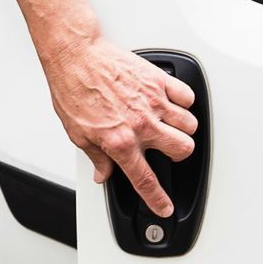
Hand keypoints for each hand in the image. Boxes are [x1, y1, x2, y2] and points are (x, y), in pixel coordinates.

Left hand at [42, 37, 197, 215]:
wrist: (76, 55)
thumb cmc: (73, 89)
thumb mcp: (77, 133)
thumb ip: (96, 157)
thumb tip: (103, 174)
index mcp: (120, 142)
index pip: (146, 180)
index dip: (158, 199)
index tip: (164, 207)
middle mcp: (141, 123)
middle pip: (182, 150)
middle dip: (178, 155)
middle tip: (168, 150)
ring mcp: (153, 101)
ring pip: (189, 124)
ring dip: (183, 129)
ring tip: (170, 125)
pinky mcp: (158, 80)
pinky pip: (187, 96)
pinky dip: (184, 102)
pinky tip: (173, 103)